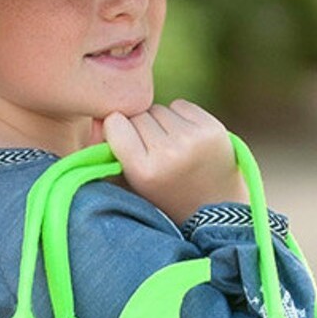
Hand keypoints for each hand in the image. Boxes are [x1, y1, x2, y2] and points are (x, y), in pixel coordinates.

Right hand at [101, 101, 242, 225]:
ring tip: (171, 148)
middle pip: (138, 116)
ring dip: (161, 123)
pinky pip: (181, 105)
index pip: (115, 123)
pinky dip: (180, 117)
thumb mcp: (129, 185)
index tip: (125, 143)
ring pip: (159, 109)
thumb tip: (100, 117)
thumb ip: (107, 153)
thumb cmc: (164, 199)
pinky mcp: (213, 128)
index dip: (117, 131)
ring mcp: (194, 138)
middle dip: (140, 129)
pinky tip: (186, 139)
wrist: (216, 212)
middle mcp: (169, 152)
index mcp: (144, 171)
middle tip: (152, 151)